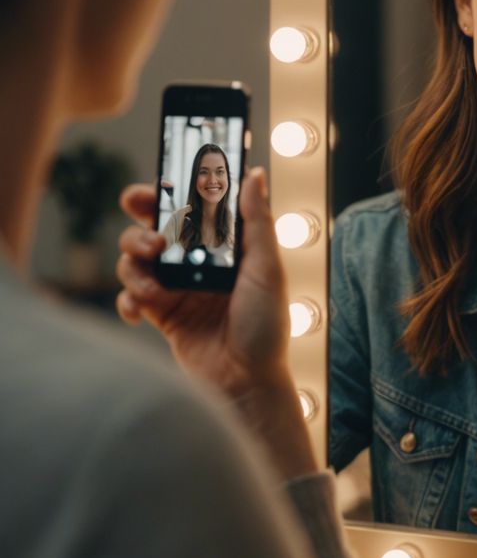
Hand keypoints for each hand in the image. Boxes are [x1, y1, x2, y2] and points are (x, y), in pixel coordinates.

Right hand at [117, 167, 316, 477]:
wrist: (247, 384)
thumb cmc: (267, 326)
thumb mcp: (268, 269)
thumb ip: (257, 221)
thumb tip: (253, 173)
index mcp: (226, 245)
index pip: (192, 208)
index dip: (166, 194)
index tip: (147, 190)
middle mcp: (199, 262)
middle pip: (155, 230)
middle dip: (139, 229)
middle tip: (148, 242)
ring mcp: (178, 287)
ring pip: (136, 261)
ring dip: (133, 265)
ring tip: (151, 284)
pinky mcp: (162, 315)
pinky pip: (132, 297)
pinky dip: (128, 299)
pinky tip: (138, 310)